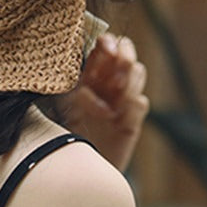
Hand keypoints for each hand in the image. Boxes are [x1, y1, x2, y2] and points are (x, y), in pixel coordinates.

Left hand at [54, 34, 148, 171]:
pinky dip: (129, 107)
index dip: (110, 42)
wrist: (77, 164)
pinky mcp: (132, 118)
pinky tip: (115, 119)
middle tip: (115, 79)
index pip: (106, 42)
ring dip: (126, 84)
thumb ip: (75, 84)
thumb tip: (81, 66)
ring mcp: (122, 97)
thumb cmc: (66, 129)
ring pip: (138, 71)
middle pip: (128, 50)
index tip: (108, 50)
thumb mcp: (65, 102)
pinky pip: (140, 102)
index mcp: (90, 70)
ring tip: (107, 108)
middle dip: (126, 57)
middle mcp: (108, 78)